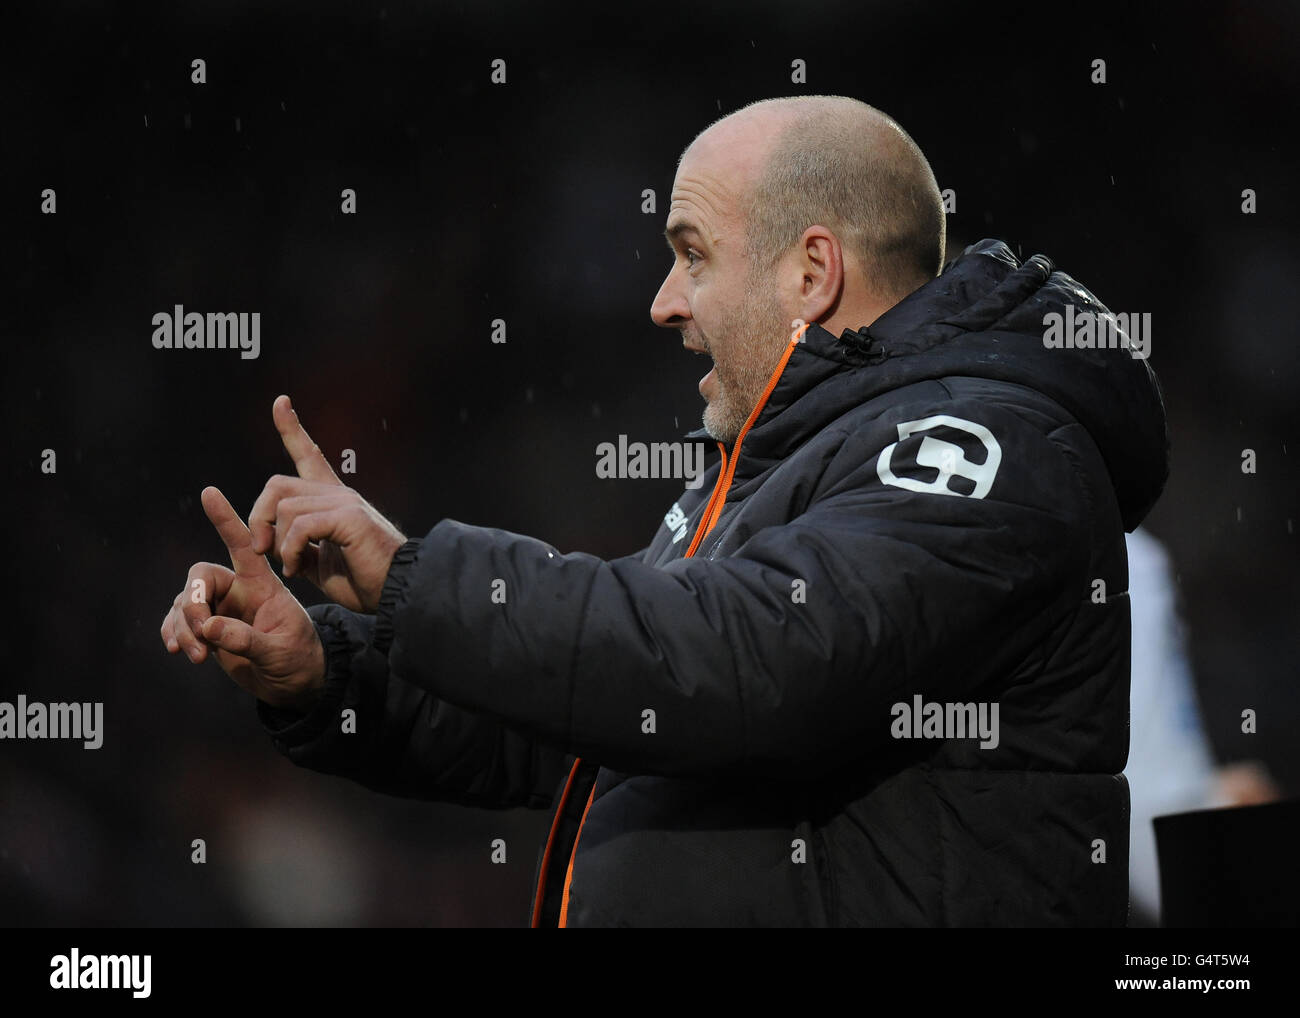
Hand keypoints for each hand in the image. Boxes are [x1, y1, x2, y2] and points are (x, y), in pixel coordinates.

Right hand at [160, 485, 325, 710]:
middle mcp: (238, 591)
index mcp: (262, 584)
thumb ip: (247, 640)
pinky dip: (173, 632)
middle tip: (201, 631)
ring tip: (197, 655)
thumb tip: (209, 627)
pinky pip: (178, 622)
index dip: (226, 519)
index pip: (243, 545)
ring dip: (182, 626)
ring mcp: (220, 609)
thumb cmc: (298, 660)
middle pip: (201, 576)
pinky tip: (176, 649)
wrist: (295, 683)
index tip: (209, 492)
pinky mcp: (207, 629)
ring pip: (184, 602)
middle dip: (192, 601)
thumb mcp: (281, 651)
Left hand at [247, 395, 406, 612]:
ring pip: (285, 508)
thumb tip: (271, 541)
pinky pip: (301, 525)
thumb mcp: (319, 562)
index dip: (291, 428)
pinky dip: (291, 550)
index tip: (279, 402)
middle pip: (276, 485)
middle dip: (259, 518)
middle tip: (262, 549)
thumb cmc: (363, 580)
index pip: (308, 454)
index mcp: (332, 499)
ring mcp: (345, 502)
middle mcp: (338, 493)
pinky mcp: (350, 517)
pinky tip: (298, 567)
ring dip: (277, 543)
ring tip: (291, 565)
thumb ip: (297, 546)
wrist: (396, 591)